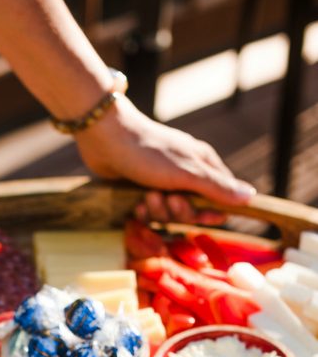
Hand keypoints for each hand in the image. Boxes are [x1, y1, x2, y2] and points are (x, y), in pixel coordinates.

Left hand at [75, 96, 255, 224]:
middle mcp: (185, 175)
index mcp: (203, 166)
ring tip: (148, 195)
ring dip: (158, 211)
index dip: (212, 213)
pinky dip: (143, 211)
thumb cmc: (150, 152)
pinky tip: (136, 202)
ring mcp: (163, 183)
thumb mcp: (187, 172)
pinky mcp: (142, 191)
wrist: (107, 139)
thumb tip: (249, 197)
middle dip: (179, 211)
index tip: (205, 217)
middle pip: (192, 212)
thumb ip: (216, 187)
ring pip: (168, 216)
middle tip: (168, 198)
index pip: (221, 199)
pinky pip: (149, 214)